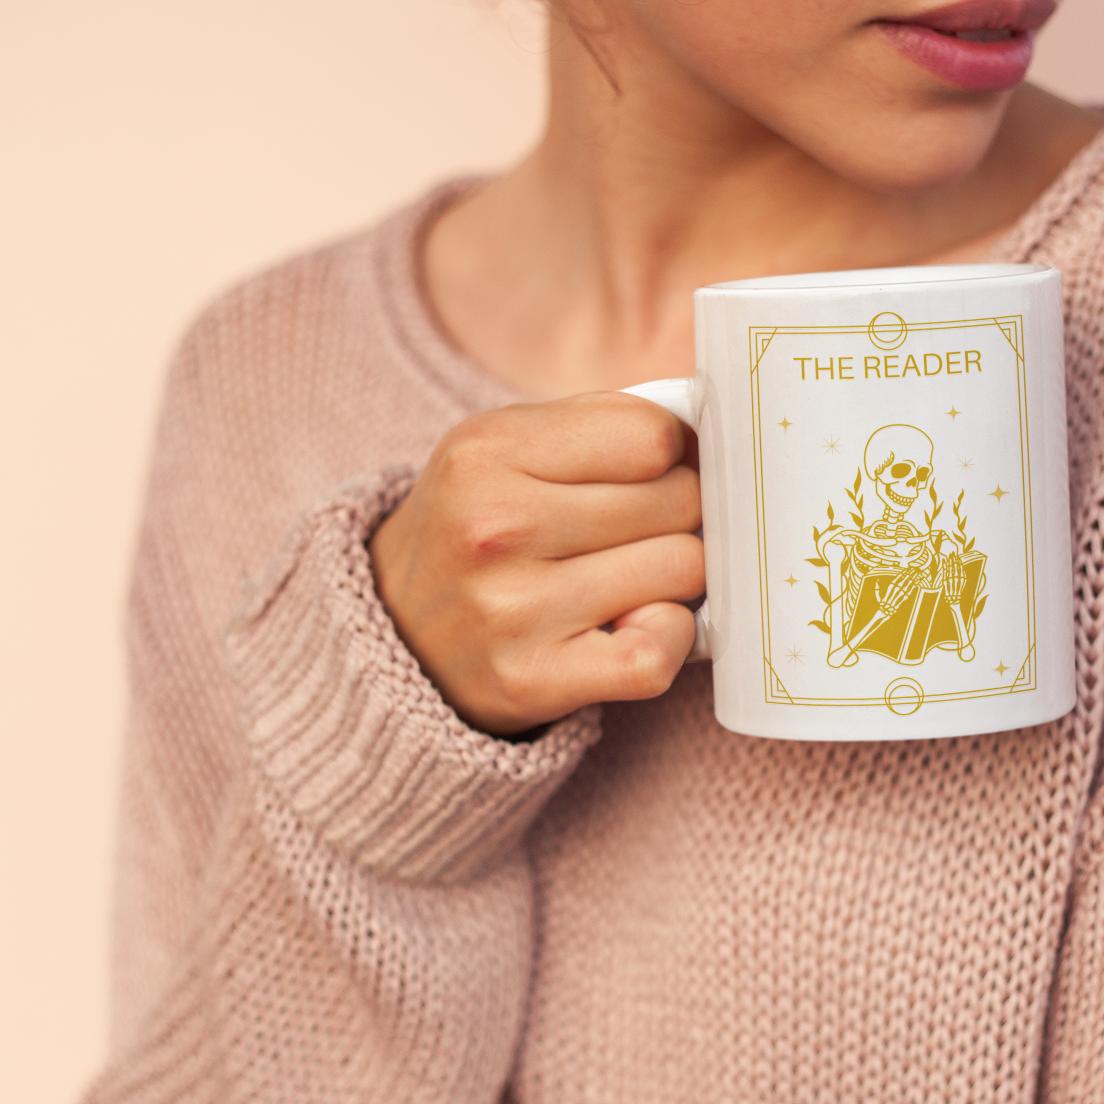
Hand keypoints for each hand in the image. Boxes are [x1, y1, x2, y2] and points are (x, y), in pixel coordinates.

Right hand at [369, 393, 703, 736]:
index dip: (670, 455)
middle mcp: (495, 526)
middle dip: (679, 516)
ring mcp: (512, 609)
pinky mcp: (533, 679)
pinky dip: (669, 639)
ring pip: (682, 570)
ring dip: (675, 578)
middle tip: (641, 533)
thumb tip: (710, 437)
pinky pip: (656, 653)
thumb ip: (602, 424)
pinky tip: (639, 625)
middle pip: (678, 502)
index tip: (649, 476)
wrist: (394, 634)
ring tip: (631, 579)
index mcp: (488, 450)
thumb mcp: (506, 448)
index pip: (653, 436)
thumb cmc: (479, 530)